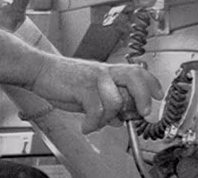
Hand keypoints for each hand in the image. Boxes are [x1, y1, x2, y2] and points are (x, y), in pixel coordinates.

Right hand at [30, 55, 163, 133]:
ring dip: (109, 118)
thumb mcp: (86, 89)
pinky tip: (86, 126)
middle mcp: (103, 72)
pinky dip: (93, 124)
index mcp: (106, 71)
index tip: (158, 96)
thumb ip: (103, 101)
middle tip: (143, 113)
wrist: (39, 70)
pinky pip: (96, 110)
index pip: (136, 71)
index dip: (151, 82)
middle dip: (143, 98)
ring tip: (96, 122)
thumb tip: (117, 119)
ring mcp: (93, 79)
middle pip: (134, 78)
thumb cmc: (61, 79)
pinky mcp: (81, 87)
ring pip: (116, 101)